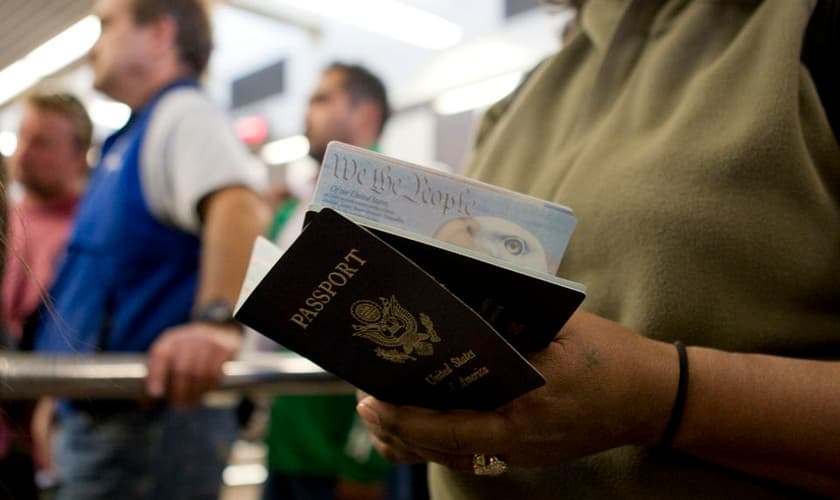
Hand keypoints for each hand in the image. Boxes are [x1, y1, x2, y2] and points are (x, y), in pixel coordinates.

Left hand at [146, 322, 241, 407]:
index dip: (156, 376)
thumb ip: (159, 375)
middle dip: (179, 391)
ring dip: (194, 393)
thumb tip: (145, 404)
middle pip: (181, 368)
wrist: (220, 333)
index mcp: (171, 339)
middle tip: (177, 405)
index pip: (160, 355)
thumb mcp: (173, 355)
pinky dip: (208, 387)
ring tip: (190, 403)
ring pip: (200, 374)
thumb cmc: (190, 351)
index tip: (155, 394)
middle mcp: (189, 337)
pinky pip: (215, 374)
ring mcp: (209, 342)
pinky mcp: (224, 349)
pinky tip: (204, 393)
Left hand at [356, 311, 677, 471]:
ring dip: (413, 441)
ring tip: (380, 417)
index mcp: (525, 413)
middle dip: (398, 430)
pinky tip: (420, 429)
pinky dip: (440, 446)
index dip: (408, 419)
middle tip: (366, 404)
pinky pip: (472, 458)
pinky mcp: (525, 453)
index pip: (452, 429)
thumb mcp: (562, 330)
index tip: (374, 401)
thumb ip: (513, 321)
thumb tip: (461, 295)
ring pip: (453, 459)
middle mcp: (518, 443)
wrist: (653, 398)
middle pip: (443, 450)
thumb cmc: (610, 358)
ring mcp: (522, 454)